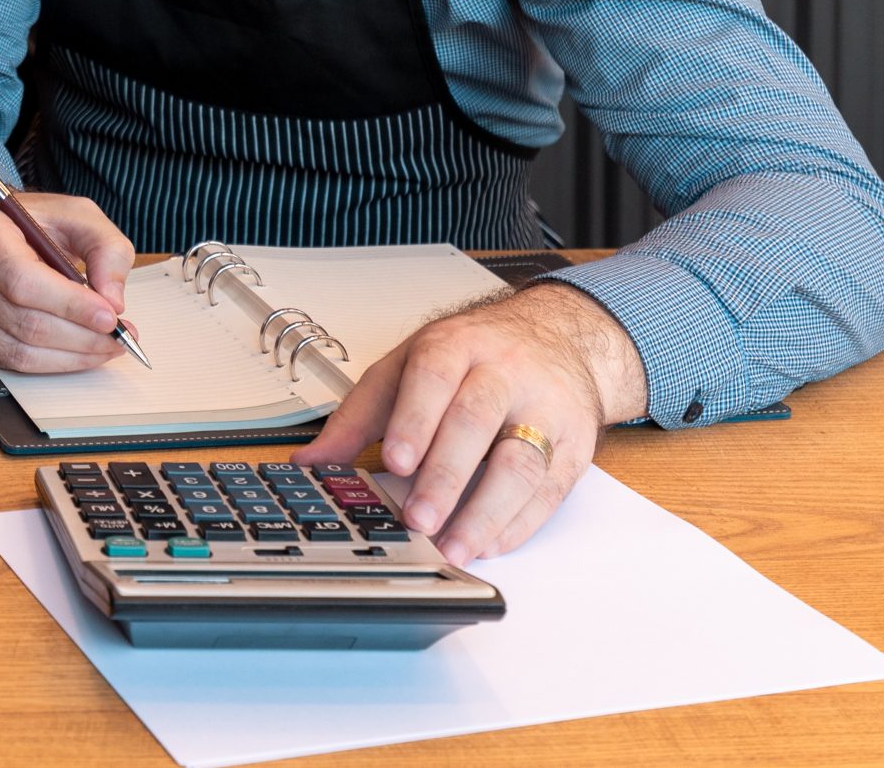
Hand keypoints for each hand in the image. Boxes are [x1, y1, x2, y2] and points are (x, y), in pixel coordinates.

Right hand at [0, 191, 133, 372]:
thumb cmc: (31, 222)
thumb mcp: (77, 216)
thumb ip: (106, 250)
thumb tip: (113, 300)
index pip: (22, 280)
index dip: (69, 305)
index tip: (110, 317)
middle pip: (23, 322)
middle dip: (80, 337)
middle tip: (118, 338)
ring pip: (17, 350)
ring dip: (70, 356)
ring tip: (105, 347)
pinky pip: (8, 362)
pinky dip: (50, 363)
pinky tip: (77, 352)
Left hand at [295, 283, 645, 564]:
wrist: (557, 337)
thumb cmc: (472, 356)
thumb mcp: (407, 367)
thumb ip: (359, 416)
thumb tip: (309, 462)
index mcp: (456, 346)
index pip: (435, 376)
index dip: (416, 420)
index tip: (397, 462)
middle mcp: (505, 372)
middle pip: (477, 420)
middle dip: (446, 475)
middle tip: (419, 519)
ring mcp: (545, 407)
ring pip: (521, 460)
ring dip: (486, 511)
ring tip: (455, 546)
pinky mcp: (574, 444)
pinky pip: (550, 488)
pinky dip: (520, 523)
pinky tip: (491, 542)